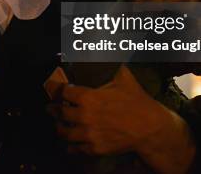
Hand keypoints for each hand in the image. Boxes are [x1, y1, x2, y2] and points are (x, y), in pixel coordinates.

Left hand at [46, 65, 167, 154]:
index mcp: (88, 97)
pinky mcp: (95, 148)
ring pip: (64, 132)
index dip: (60, 90)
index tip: (60, 90)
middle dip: (53, 109)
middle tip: (50, 108)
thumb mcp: (123, 78)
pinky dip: (70, 146)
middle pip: (59, 112)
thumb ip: (110, 65)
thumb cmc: (137, 101)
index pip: (64, 92)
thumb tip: (105, 51)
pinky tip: (69, 143)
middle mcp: (84, 116)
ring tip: (57, 125)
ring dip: (59, 127)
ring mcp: (88, 134)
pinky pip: (75, 148)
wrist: (150, 128)